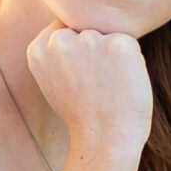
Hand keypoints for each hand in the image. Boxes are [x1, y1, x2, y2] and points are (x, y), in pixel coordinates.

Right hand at [25, 22, 150, 170]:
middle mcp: (60, 40)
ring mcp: (89, 40)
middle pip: (87, 30)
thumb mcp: (53, 82)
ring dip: (113, 55)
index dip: (78, 53)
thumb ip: (56, 54)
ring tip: (108, 86)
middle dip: (95, 51)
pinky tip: (122, 83)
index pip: (65, 29)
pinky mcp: (119, 44)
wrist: (103, 140)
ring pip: (108, 35)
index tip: (80, 79)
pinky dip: (132, 62)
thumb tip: (70, 29)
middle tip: (95, 85)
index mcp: (38, 49)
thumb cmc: (83, 115)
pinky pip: (129, 43)